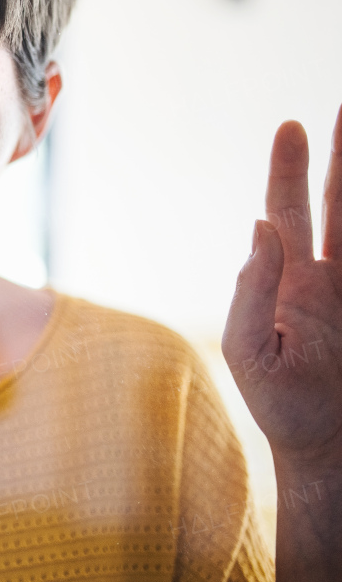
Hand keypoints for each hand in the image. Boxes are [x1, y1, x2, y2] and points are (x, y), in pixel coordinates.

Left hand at [223, 105, 341, 470]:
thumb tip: (260, 227)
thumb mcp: (249, 348)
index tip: (291, 127)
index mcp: (288, 281)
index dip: (287, 171)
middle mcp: (327, 278)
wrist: (329, 453)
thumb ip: (253, 288)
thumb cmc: (281, 407)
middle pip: (337, 203)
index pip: (285, 212)